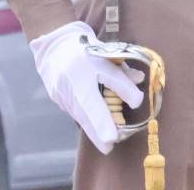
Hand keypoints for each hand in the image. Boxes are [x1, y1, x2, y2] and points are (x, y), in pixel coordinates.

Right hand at [29, 21, 144, 152]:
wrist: (55, 46)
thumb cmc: (86, 51)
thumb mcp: (106, 59)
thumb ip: (122, 78)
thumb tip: (138, 99)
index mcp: (80, 80)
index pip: (94, 105)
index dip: (103, 123)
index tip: (111, 139)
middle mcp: (69, 92)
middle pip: (85, 118)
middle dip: (98, 134)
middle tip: (110, 147)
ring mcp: (62, 98)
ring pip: (80, 116)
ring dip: (94, 128)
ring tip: (107, 141)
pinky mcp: (59, 100)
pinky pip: (76, 111)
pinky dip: (87, 118)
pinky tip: (96, 124)